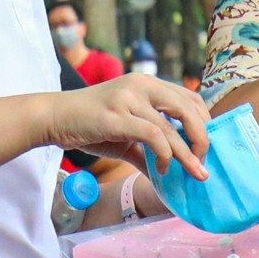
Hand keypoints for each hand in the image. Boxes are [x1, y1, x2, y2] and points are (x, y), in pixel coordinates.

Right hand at [45, 74, 210, 180]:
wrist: (54, 117)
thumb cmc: (89, 125)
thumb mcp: (126, 135)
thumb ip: (149, 149)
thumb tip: (169, 174)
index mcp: (147, 83)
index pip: (189, 97)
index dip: (204, 122)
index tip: (204, 147)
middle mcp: (141, 85)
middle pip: (188, 108)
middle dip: (202, 138)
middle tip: (204, 163)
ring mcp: (128, 98)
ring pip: (171, 126)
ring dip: (187, 154)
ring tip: (194, 173)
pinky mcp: (116, 116)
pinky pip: (152, 135)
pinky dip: (164, 154)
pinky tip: (163, 169)